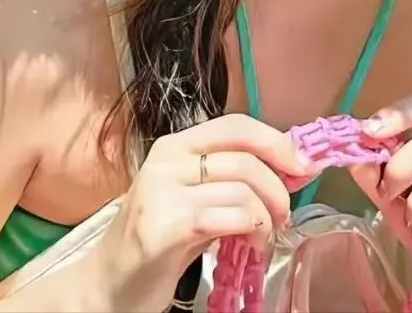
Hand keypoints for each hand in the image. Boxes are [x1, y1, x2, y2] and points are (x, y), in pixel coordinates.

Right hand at [90, 114, 314, 312]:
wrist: (108, 286)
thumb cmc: (158, 241)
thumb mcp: (195, 198)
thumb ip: (232, 179)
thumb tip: (291, 165)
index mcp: (175, 145)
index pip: (237, 125)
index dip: (277, 141)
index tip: (304, 165)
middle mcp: (166, 159)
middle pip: (245, 157)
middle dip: (279, 186)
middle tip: (284, 214)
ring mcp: (162, 190)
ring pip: (242, 188)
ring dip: (267, 216)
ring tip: (264, 236)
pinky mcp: (165, 225)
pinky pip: (230, 216)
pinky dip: (252, 230)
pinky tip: (250, 246)